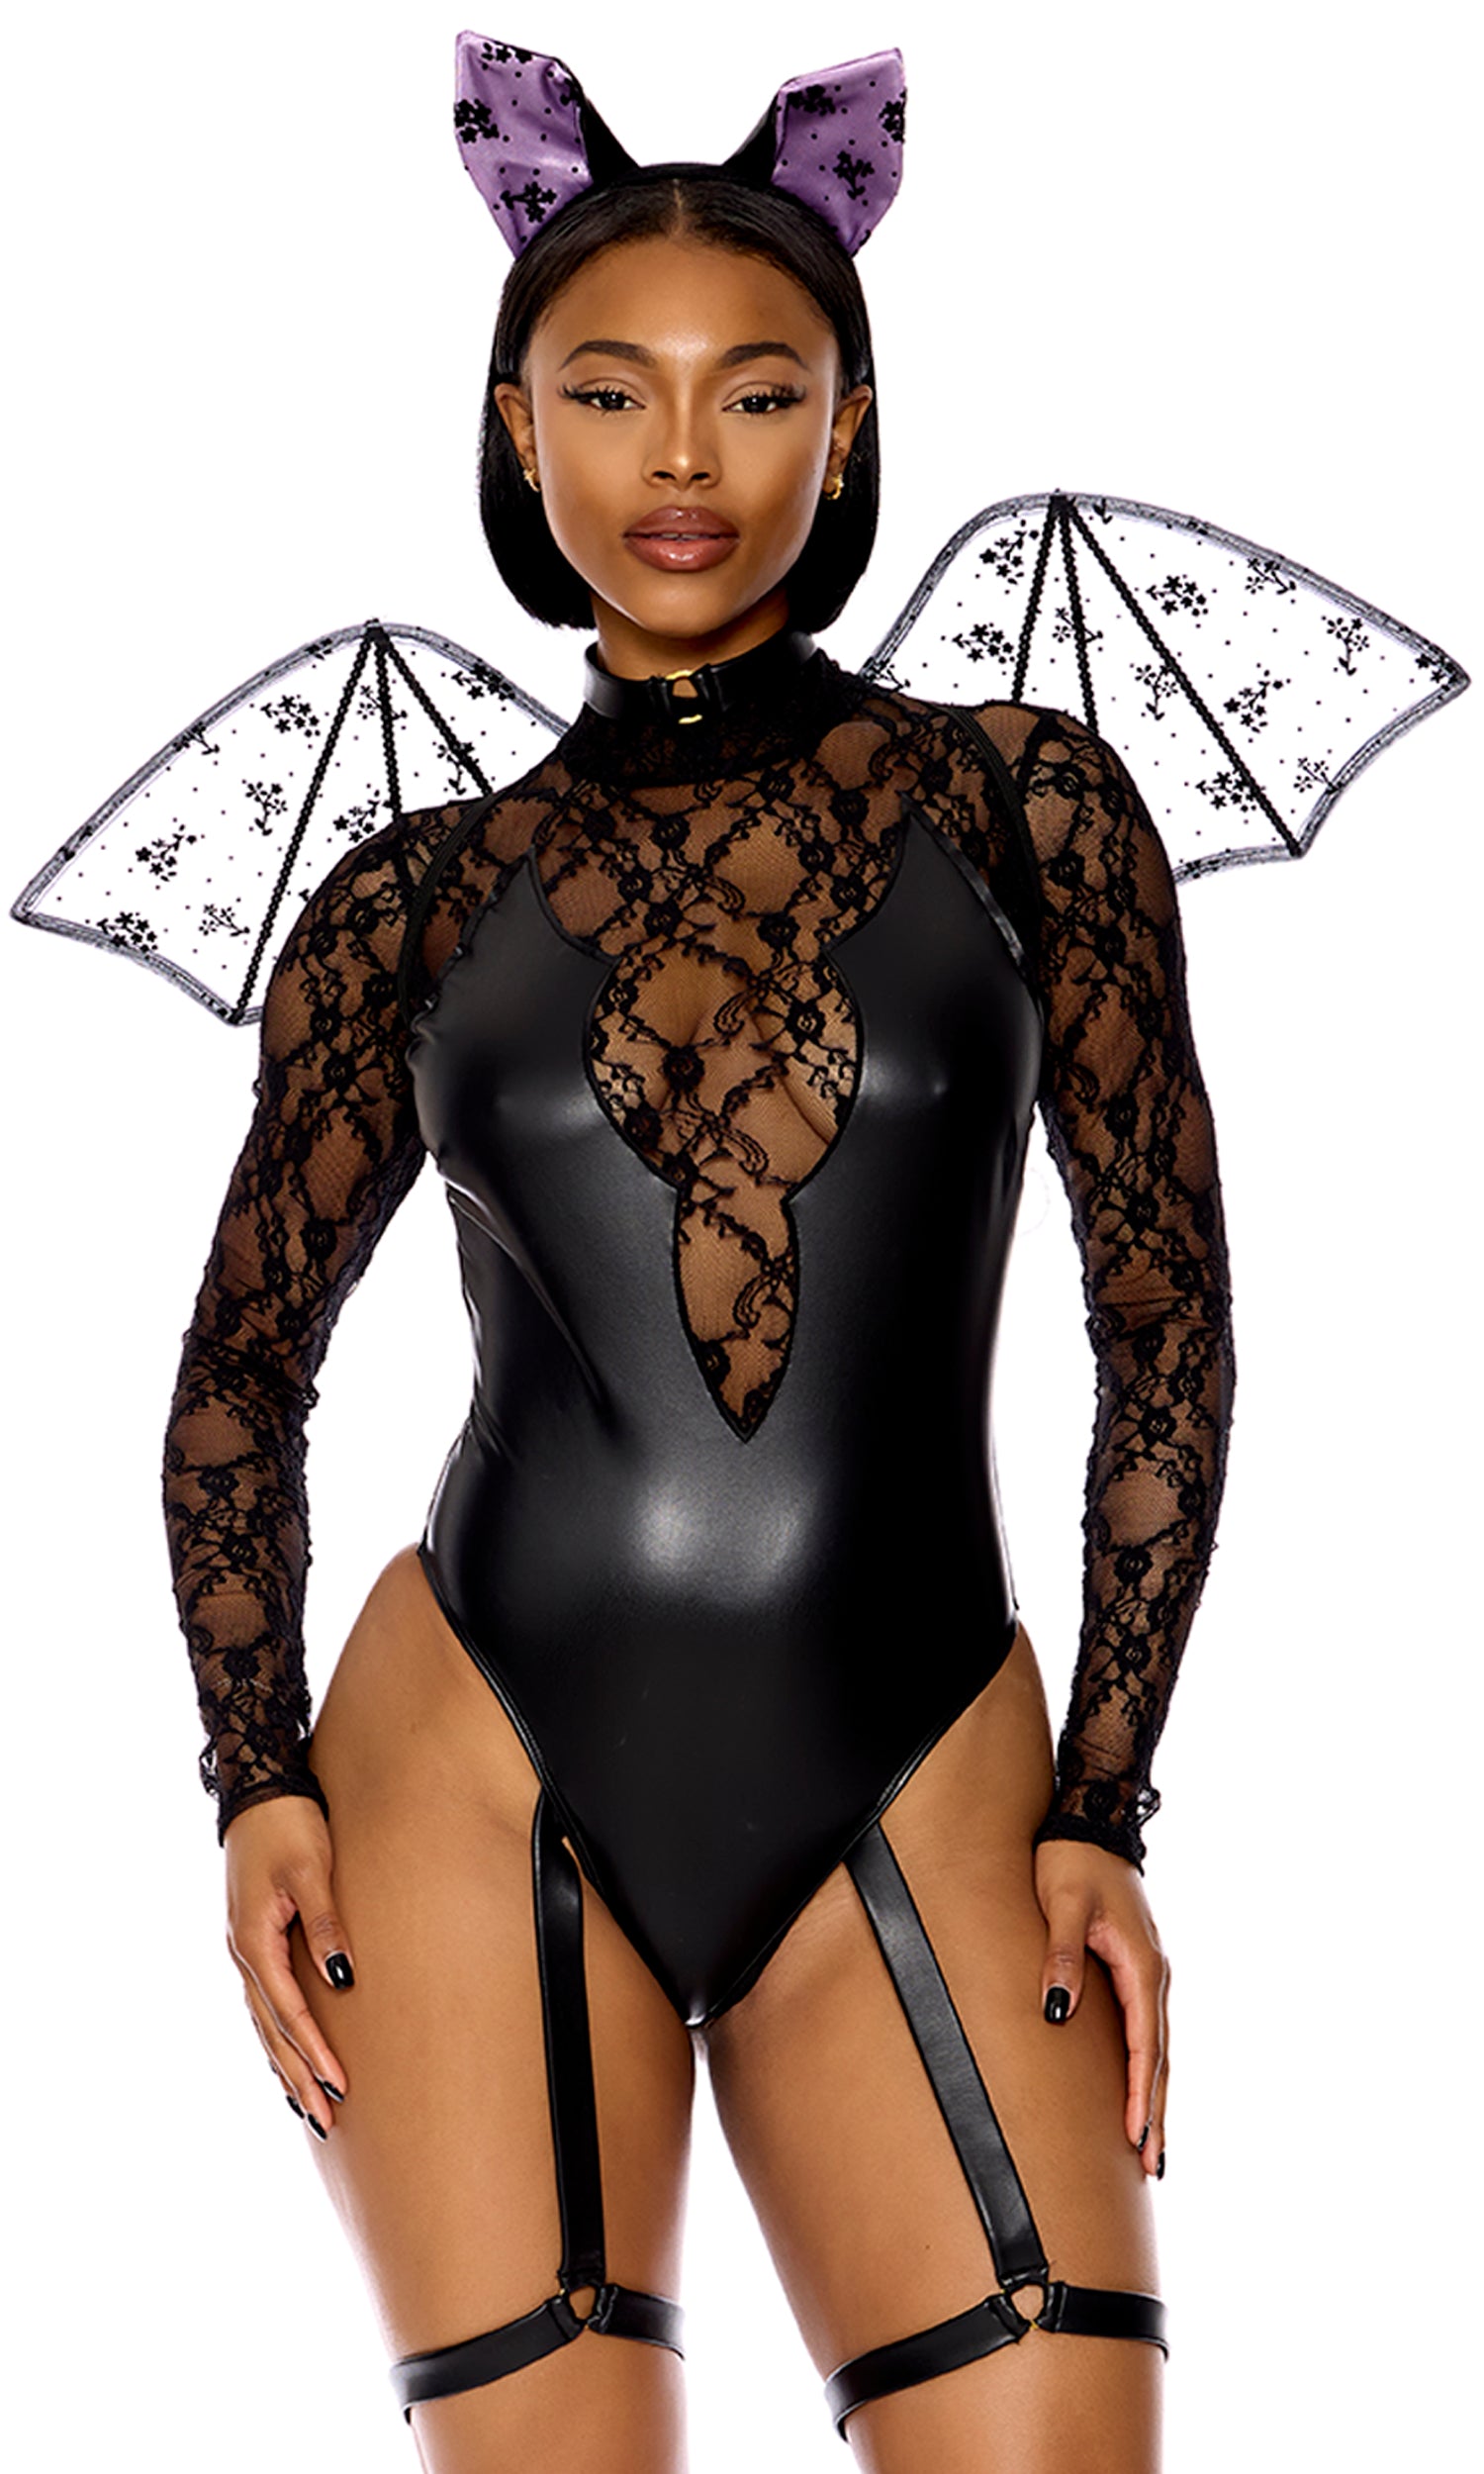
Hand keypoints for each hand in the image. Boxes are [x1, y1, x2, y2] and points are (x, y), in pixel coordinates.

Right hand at [224, 1793, 353, 2138]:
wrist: (258, 1792)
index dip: (314, 2051)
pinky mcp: (251, 1942)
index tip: (340, 2084)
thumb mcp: (312, 1872)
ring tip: (310, 2108)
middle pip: (272, 2031)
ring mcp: (243, 1951)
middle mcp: (243, 1955)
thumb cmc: (290, 1827)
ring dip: (285, 2066)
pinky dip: (275, 2038)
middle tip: (327, 2120)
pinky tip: (287, 2059)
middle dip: (299, 2076)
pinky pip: (262, 2005)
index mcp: (255, 1942)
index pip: (289, 2012)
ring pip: (263, 2025)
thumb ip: (327, 1926)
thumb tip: (343, 1980)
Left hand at [1033, 1837, 1168, 2178]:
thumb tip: (1056, 2013)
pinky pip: (1147, 2030)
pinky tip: (1141, 2090)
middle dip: (1155, 2111)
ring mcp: (1149, 1974)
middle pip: (1159, 2057)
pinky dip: (1148, 2068)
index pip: (1144, 2044)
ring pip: (1157, 2048)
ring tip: (1153, 2147)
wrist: (1092, 1823)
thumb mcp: (1061, 1903)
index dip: (1139, 2093)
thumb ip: (1061, 1955)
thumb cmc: (1072, 1862)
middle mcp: (1154, 1975)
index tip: (1136, 2137)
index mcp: (1141, 1965)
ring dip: (1155, 2096)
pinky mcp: (1137, 1971)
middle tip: (1155, 2165)